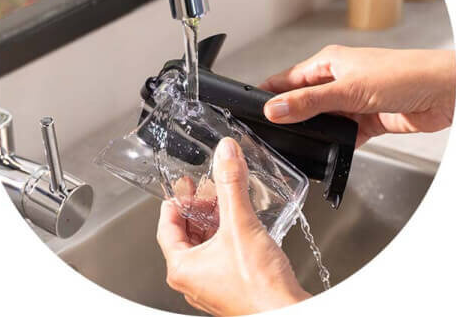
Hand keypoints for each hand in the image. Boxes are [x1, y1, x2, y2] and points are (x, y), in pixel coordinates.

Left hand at [157, 137, 309, 315]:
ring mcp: (212, 284)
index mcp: (182, 267)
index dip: (176, 200)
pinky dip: (226, 233)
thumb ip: (231, 184)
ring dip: (213, 218)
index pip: (166, 226)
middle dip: (198, 206)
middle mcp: (194, 279)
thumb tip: (225, 154)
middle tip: (206, 188)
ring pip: (205, 242)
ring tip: (224, 200)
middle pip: (186, 232)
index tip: (184, 185)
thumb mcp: (240, 224)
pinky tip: (240, 222)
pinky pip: (220, 252)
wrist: (288, 314)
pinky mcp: (231, 284)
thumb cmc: (259, 287)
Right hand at [260, 46, 455, 146]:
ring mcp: (351, 101)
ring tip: (299, 143)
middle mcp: (337, 81)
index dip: (268, 91)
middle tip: (270, 132)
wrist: (446, 92)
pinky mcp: (366, 120)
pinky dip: (336, 144)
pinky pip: (342, 135)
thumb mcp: (348, 88)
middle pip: (302, 101)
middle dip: (289, 115)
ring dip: (314, 131)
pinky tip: (330, 151)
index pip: (287, 78)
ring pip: (321, 120)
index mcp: (328, 63)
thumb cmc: (403, 74)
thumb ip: (309, 102)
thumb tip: (276, 109)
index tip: (250, 105)